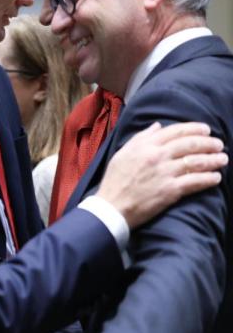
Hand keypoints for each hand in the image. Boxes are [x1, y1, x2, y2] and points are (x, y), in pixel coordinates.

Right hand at [98, 121, 226, 227]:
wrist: (112, 206)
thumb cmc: (115, 180)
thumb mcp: (122, 153)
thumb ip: (140, 138)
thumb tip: (157, 126)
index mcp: (145, 146)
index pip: (175, 131)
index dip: (194, 128)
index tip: (206, 130)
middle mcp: (157, 156)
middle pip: (190, 144)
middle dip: (208, 143)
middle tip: (219, 144)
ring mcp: (165, 174)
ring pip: (196, 162)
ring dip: (213, 160)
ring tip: (223, 159)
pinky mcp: (170, 191)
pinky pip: (195, 181)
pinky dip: (209, 179)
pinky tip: (216, 177)